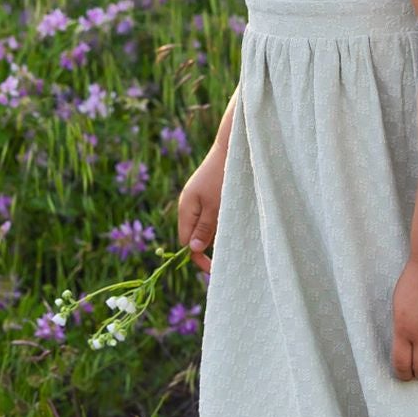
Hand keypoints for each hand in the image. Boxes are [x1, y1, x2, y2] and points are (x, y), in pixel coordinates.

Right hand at [177, 144, 226, 275]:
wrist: (233, 147)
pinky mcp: (209, 193)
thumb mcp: (216, 207)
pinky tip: (230, 225)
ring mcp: (198, 199)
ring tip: (230, 242)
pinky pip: (209, 215)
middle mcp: (189, 205)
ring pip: (202, 226)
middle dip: (205, 248)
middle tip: (223, 259)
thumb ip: (204, 229)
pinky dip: (218, 224)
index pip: (184, 242)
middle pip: (192, 235)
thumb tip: (193, 250)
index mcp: (186, 208)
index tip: (213, 269)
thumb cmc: (224, 177)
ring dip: (214, 236)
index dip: (196, 257)